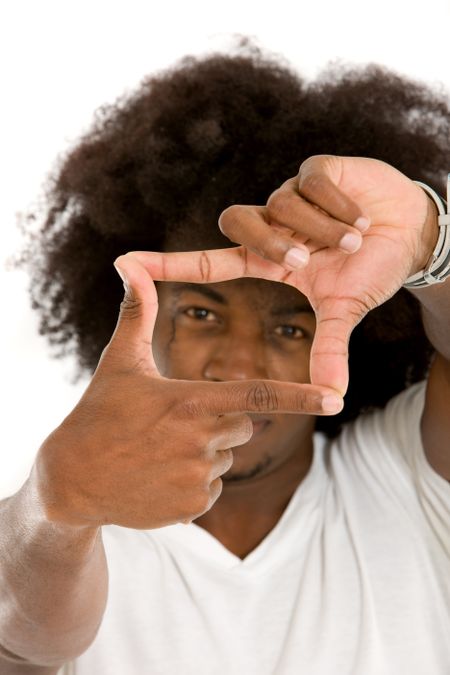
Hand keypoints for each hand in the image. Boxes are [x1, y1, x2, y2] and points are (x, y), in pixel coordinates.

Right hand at [34, 254, 341, 530]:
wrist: (71, 482)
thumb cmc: (98, 414)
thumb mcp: (119, 362)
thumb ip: (137, 314)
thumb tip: (129, 265)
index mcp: (191, 402)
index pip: (258, 396)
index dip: (301, 396)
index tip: (335, 398)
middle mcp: (201, 441)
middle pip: (241, 424)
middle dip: (219, 420)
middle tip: (173, 423)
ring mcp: (197, 479)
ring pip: (226, 457)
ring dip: (204, 453)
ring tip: (159, 451)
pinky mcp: (193, 508)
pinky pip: (213, 488)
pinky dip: (194, 482)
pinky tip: (159, 476)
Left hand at [136, 156, 436, 394]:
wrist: (410, 233)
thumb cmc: (371, 269)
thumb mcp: (346, 310)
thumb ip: (330, 348)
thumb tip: (332, 398)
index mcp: (269, 260)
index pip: (209, 262)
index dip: (168, 265)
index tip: (124, 263)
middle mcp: (273, 225)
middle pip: (237, 220)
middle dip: (272, 242)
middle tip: (308, 260)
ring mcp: (292, 195)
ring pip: (282, 203)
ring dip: (323, 229)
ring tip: (355, 239)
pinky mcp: (317, 168)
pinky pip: (313, 181)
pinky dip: (341, 206)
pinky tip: (361, 217)